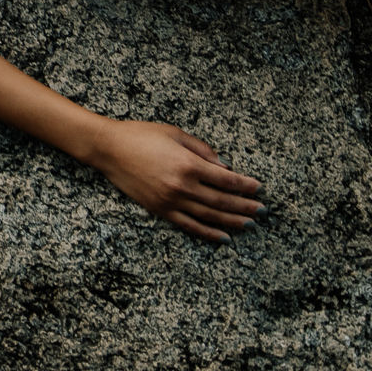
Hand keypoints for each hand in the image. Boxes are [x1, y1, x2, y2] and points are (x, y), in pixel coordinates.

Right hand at [88, 119, 263, 241]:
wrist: (108, 148)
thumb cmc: (141, 135)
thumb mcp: (174, 133)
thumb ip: (202, 149)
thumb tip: (224, 167)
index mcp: (188, 164)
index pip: (226, 180)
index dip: (246, 185)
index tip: (260, 189)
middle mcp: (183, 186)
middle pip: (222, 200)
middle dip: (245, 206)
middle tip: (263, 211)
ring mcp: (171, 200)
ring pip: (210, 215)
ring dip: (232, 221)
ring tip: (250, 224)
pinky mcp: (161, 210)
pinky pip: (190, 225)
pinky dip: (208, 233)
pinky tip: (223, 237)